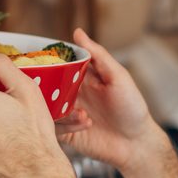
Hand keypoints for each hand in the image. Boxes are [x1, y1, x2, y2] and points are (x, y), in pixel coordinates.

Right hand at [55, 29, 168, 173]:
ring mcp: (67, 114)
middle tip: (51, 88)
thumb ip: (98, 55)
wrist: (137, 145)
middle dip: (45, 87)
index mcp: (81, 78)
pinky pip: (54, 127)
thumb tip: (77, 32)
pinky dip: (67, 123)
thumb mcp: (118, 77)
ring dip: (62, 108)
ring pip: (47, 107)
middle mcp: (71, 95)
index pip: (57, 66)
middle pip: (46, 87)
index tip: (40, 60)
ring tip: (82, 112)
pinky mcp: (67, 133)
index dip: (48, 63)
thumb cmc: (132, 108)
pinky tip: (86, 123)